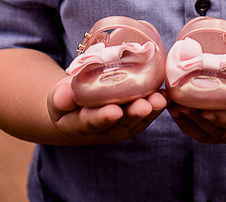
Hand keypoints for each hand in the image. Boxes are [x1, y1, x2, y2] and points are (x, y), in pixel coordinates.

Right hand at [47, 76, 167, 144]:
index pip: (91, 122)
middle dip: (133, 114)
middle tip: (144, 105)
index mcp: (80, 125)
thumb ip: (60, 97)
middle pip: (121, 123)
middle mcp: (104, 130)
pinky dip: (158, 104)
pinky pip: (148, 113)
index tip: (114, 111)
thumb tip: (63, 94)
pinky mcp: (135, 120)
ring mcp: (122, 127)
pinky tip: (168, 94)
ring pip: (138, 120)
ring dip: (151, 109)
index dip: (103, 117)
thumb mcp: (57, 98)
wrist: (76, 111)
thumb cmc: (66, 101)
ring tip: (160, 99)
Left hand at [167, 50, 225, 143]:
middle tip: (179, 102)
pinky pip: (203, 132)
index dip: (223, 117)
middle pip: (221, 131)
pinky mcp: (222, 129)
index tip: (205, 109)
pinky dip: (187, 123)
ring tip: (172, 104)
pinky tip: (174, 108)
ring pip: (209, 134)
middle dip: (198, 119)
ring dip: (188, 121)